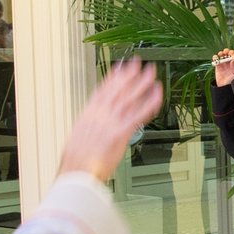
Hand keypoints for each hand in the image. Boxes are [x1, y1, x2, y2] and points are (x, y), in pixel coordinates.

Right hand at [57, 60, 163, 181]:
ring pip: (129, 98)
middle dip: (129, 75)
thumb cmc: (76, 161)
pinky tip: (157, 95)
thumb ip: (89, 128)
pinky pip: (138, 115)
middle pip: (118, 90)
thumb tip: (92, 126)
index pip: (102, 90)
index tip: (120, 67)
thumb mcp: (78, 137)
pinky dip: (149, 103)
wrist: (76, 171)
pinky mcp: (120, 132)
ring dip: (142, 83)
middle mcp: (100, 114)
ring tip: (151, 73)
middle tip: (138, 62)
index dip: (112, 77)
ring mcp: (110, 122)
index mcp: (88, 114)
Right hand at [212, 50, 233, 85]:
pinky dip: (215, 57)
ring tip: (221, 53)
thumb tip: (233, 60)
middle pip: (228, 54)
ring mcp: (223, 63)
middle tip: (227, 52)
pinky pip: (215, 59)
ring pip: (222, 55)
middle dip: (227, 51)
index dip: (233, 53)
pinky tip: (215, 57)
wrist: (225, 87)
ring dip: (221, 53)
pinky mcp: (217, 66)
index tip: (232, 53)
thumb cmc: (233, 81)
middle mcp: (229, 62)